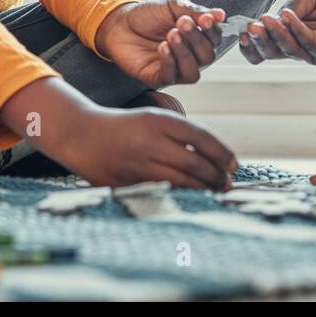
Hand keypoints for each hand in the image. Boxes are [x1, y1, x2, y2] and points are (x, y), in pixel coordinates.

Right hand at [0, 77, 237, 188]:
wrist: (82, 134)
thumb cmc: (126, 127)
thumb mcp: (154, 119)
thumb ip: (182, 135)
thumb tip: (217, 158)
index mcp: (159, 120)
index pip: (202, 138)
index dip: (222, 153)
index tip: (234, 165)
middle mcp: (150, 141)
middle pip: (195, 163)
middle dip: (216, 176)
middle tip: (226, 183)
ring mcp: (138, 164)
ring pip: (181, 181)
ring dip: (202, 189)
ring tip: (214, 191)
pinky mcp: (128, 182)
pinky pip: (162, 192)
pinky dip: (180, 195)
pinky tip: (190, 197)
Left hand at [96, 0, 225, 87]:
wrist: (119, 23)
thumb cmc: (147, 15)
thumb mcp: (173, 7)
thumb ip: (196, 11)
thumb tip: (220, 15)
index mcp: (196, 38)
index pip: (214, 39)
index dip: (212, 30)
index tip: (205, 19)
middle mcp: (189, 56)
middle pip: (207, 57)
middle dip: (196, 39)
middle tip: (182, 23)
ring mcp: (174, 69)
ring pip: (193, 72)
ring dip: (185, 53)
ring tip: (171, 35)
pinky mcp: (157, 78)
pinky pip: (171, 77)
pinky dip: (170, 62)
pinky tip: (163, 47)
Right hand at [238, 0, 315, 64]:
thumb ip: (290, 6)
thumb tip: (271, 19)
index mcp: (289, 32)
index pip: (264, 45)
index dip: (250, 42)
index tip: (242, 30)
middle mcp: (299, 44)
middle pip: (271, 52)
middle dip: (258, 41)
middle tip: (251, 27)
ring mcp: (314, 51)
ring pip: (288, 50)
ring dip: (275, 35)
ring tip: (267, 21)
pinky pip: (309, 45)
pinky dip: (297, 31)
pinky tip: (289, 17)